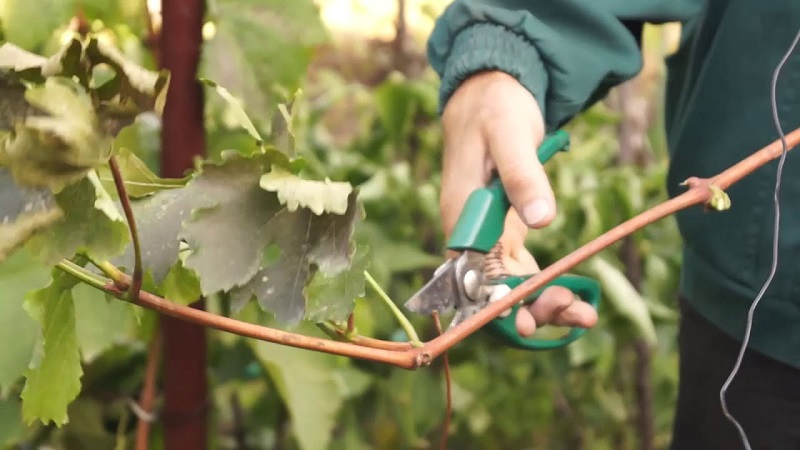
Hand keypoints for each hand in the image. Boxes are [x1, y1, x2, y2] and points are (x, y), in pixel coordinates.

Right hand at [440, 71, 597, 335]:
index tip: (529, 322)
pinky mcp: (502, 228)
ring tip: (584, 313)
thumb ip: (522, 176)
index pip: (471, 274)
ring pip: (507, 283)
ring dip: (541, 301)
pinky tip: (571, 293)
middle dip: (529, 308)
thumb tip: (542, 220)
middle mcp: (468, 230)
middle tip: (575, 315)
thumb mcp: (510, 134)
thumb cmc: (495, 108)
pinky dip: (541, 284)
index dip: (497, 304)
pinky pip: (518, 268)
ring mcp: (485, 232)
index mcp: (461, 213)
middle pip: (491, 287)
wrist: (490, 90)